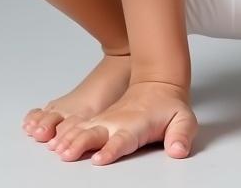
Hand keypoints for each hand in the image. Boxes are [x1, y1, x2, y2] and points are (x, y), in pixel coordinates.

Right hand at [45, 80, 197, 164]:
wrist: (158, 82)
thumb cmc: (169, 105)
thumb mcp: (184, 118)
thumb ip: (182, 135)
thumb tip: (179, 150)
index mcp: (136, 124)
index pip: (123, 139)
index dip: (112, 149)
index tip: (100, 158)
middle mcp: (118, 122)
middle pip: (97, 133)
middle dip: (81, 143)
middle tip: (67, 154)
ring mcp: (107, 120)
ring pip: (84, 129)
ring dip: (70, 139)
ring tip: (57, 150)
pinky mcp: (100, 120)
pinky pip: (79, 126)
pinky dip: (66, 133)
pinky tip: (56, 142)